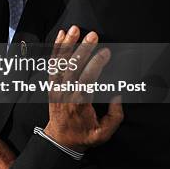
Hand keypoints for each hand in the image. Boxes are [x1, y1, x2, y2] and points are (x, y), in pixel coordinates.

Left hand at [44, 26, 123, 151]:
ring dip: (67, 45)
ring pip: (60, 63)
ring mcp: (56, 87)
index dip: (95, 65)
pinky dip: (56, 49)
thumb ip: (115, 116)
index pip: (87, 80)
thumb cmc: (84, 135)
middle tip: (92, 35)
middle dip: (83, 49)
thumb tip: (118, 96)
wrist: (60, 139)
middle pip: (73, 67)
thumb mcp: (104, 133)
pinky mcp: (51, 84)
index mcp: (79, 104)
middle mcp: (65, 93)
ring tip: (74, 29)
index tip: (105, 53)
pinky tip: (62, 36)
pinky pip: (52, 64)